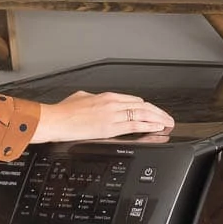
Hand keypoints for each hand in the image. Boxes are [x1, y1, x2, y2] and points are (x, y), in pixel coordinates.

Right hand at [30, 91, 174, 142]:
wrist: (55, 120)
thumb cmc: (63, 111)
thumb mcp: (80, 98)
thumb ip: (92, 99)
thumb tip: (94, 100)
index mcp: (106, 96)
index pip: (133, 99)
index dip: (146, 106)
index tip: (152, 111)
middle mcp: (112, 103)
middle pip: (142, 106)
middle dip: (157, 111)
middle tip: (167, 117)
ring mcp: (112, 115)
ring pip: (142, 114)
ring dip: (158, 118)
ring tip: (167, 123)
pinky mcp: (109, 127)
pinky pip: (134, 125)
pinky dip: (148, 125)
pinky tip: (157, 127)